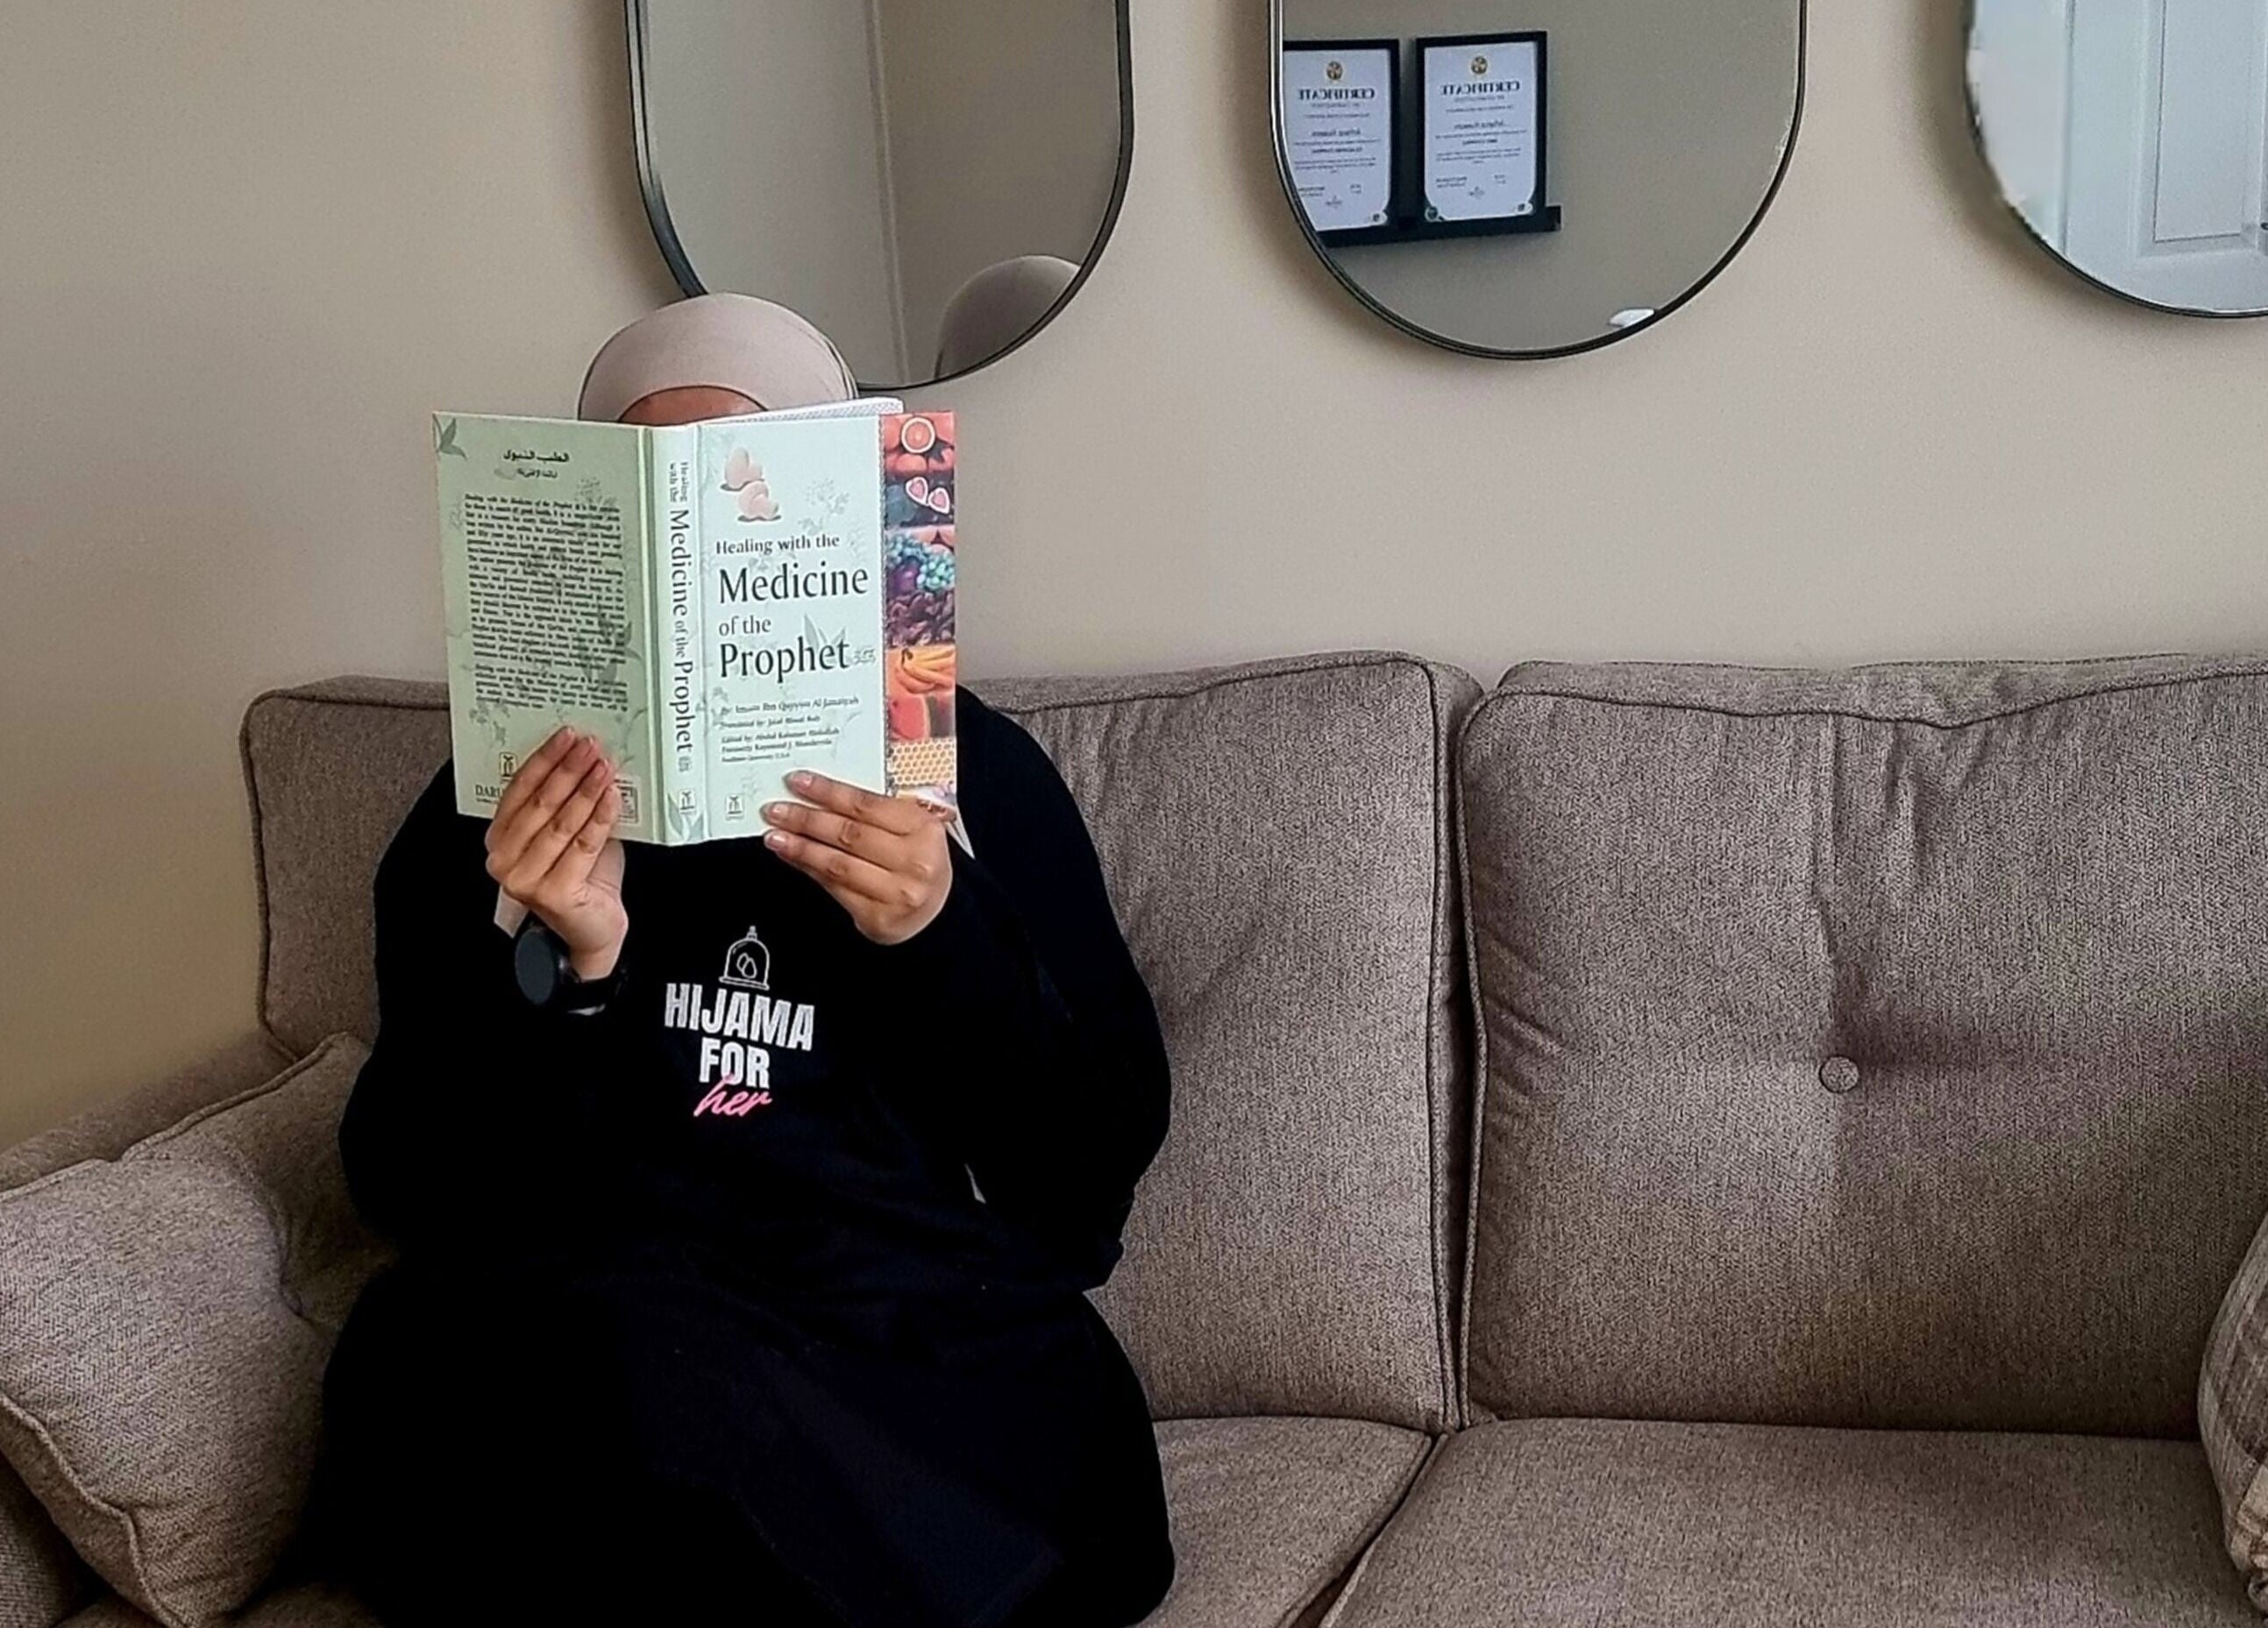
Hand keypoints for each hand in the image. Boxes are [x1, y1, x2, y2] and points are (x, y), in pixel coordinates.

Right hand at [485, 728, 627, 977]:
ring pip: (561, 823)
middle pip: (539, 804)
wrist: (594, 928)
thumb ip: (570, 803)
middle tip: (589, 746)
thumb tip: (588, 759)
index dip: (543, 761)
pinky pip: (581, 845)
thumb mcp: (571, 833)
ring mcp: (524, 879)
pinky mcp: (551, 893)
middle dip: (567, 770)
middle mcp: (504, 859)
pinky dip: (600, 818)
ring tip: (604, 766)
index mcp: (501, 839)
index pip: (518, 790)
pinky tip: (613, 798)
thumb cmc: (583, 879)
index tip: (566, 737)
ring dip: (586, 790)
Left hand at [762, 771, 951, 944]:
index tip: (799, 782)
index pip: (867, 805)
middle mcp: (914, 861)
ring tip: (775, 835)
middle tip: (777, 810)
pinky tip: (792, 857)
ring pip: (837, 864)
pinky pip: (834, 888)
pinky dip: (809, 869)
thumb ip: (878, 812)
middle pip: (848, 834)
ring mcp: (896, 893)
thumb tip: (821, 797)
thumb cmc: (919, 862)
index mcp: (924, 829)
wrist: (937, 913)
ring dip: (800, 847)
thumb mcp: (913, 829)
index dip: (828, 792)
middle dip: (806, 819)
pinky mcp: (877, 917)